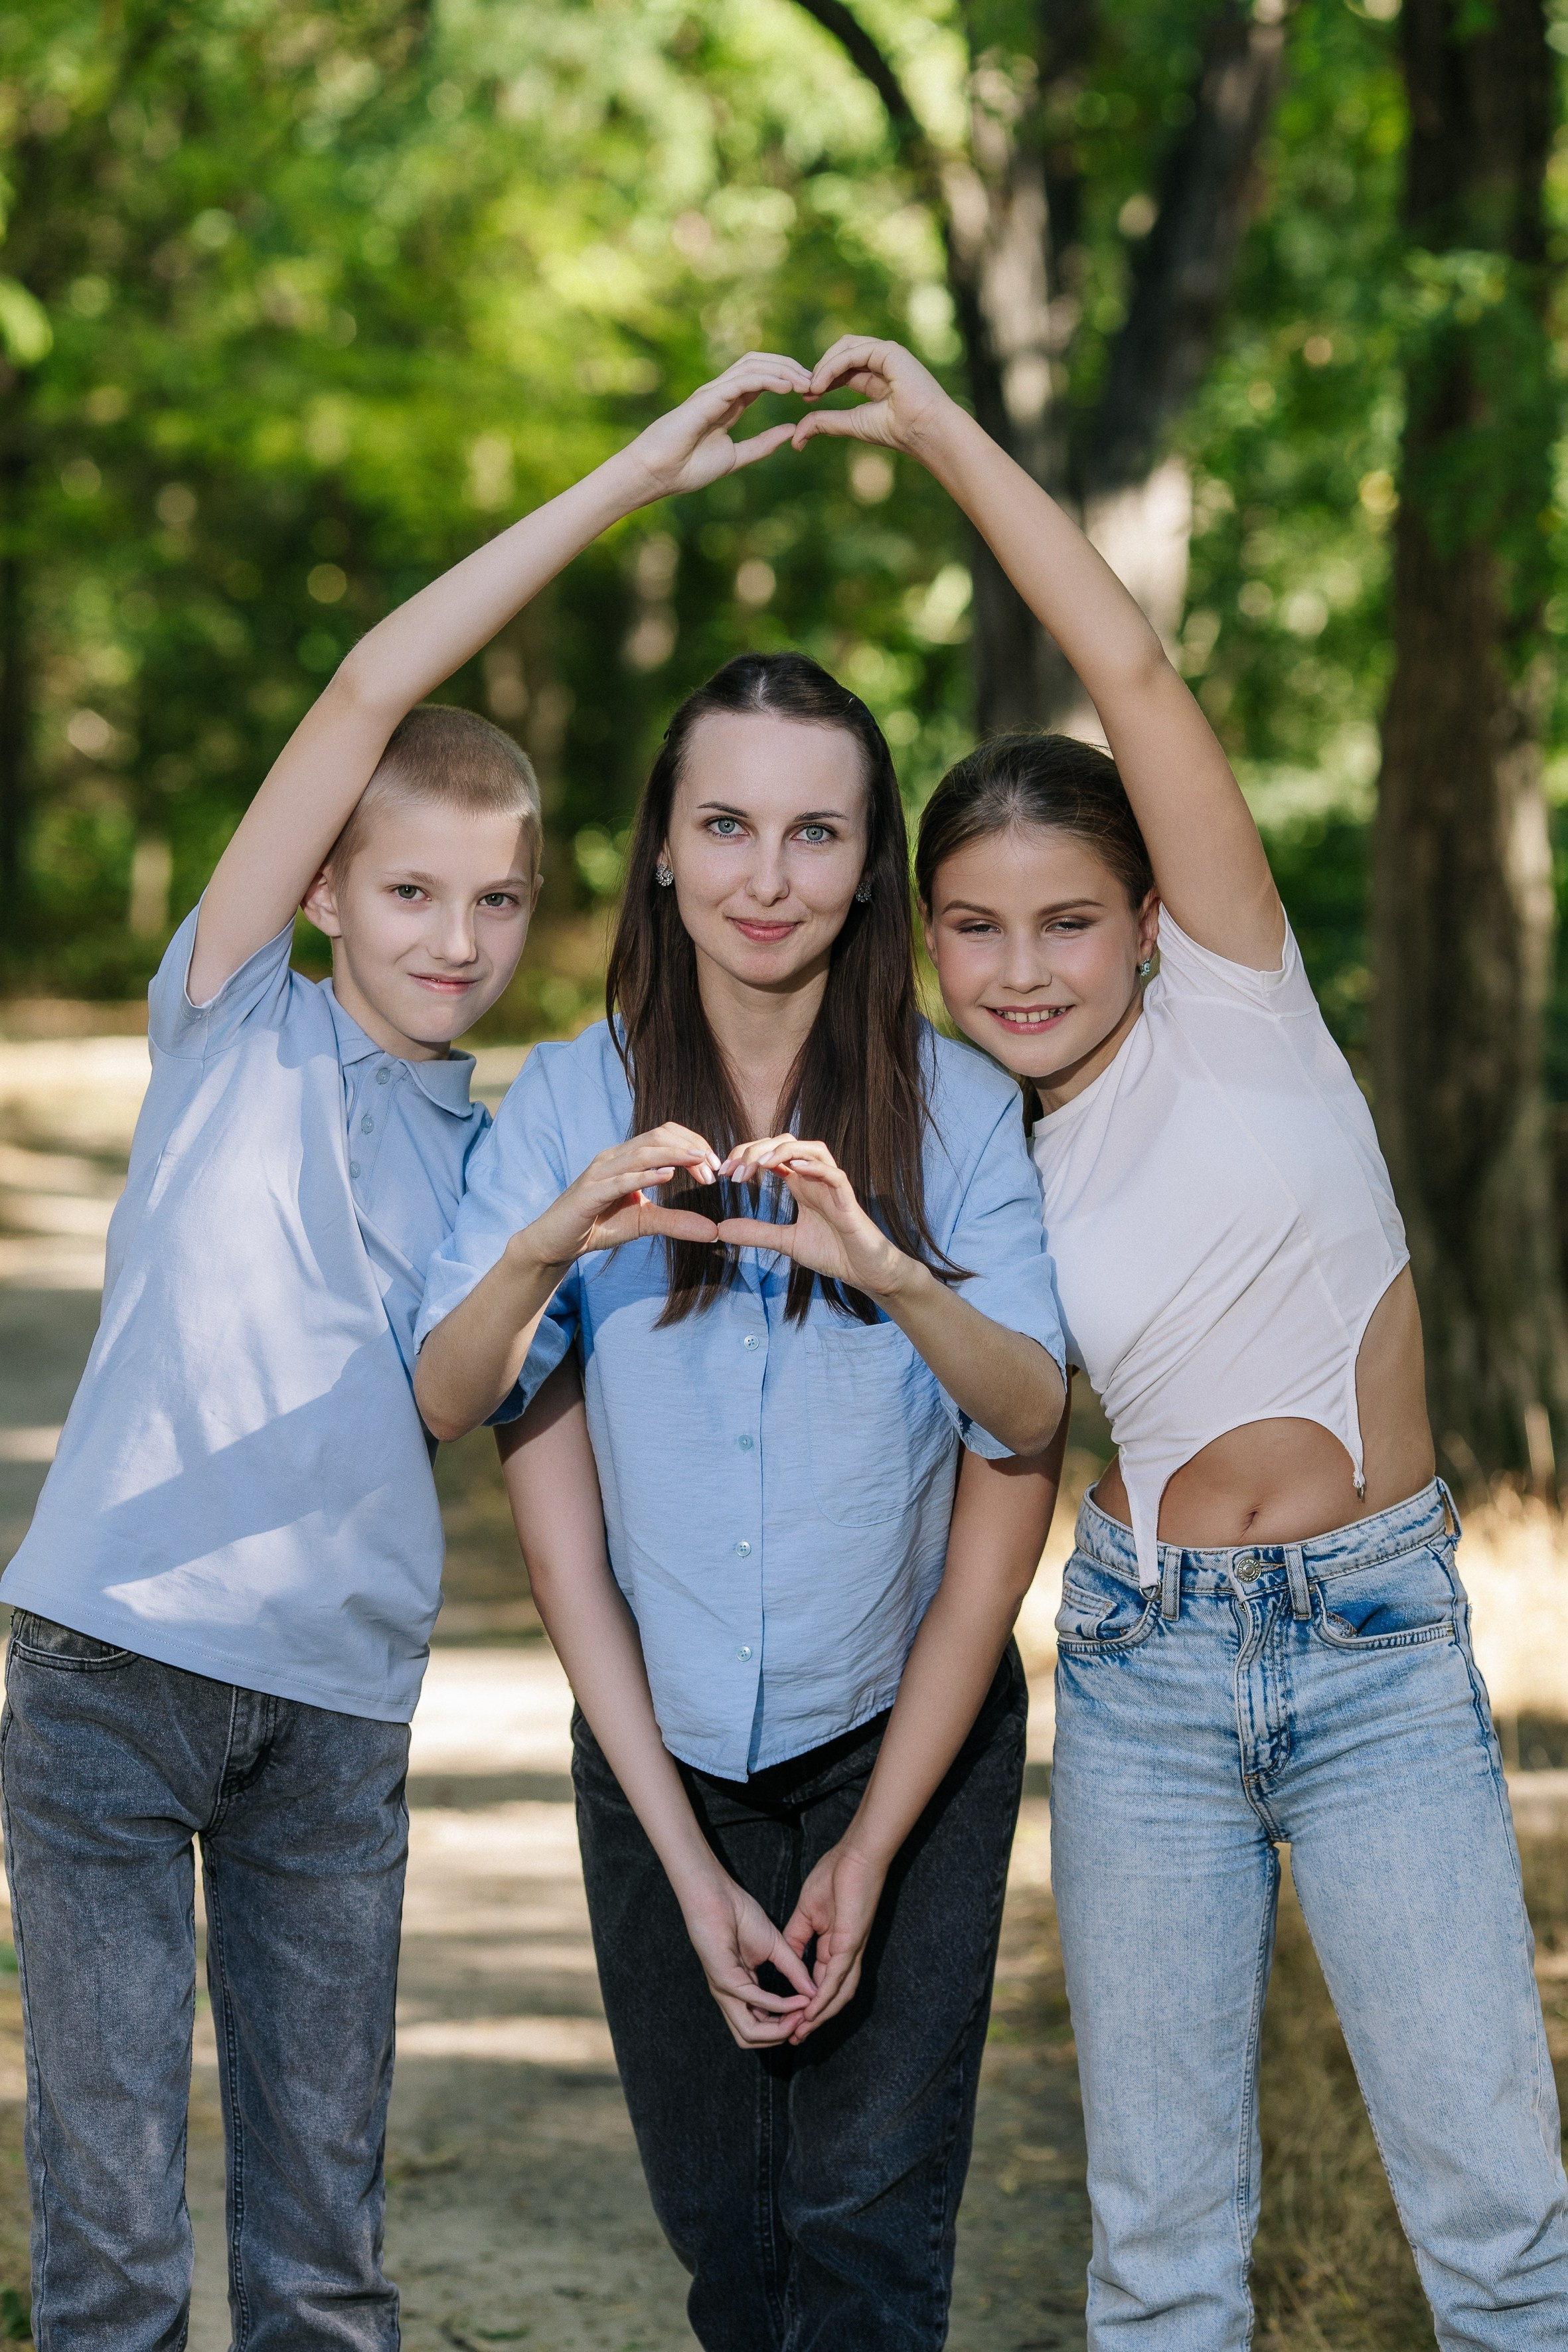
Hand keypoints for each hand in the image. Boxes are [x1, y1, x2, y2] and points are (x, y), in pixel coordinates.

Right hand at [514, 1125, 721, 1273]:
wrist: (557, 1242)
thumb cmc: (600, 1226)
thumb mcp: (645, 1222)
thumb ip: (677, 1222)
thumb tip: (713, 1230)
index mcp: (627, 1157)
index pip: (665, 1135)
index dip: (694, 1144)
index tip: (715, 1167)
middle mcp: (614, 1157)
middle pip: (658, 1136)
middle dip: (690, 1147)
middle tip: (713, 1169)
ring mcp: (600, 1172)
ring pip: (642, 1152)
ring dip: (674, 1156)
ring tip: (700, 1163)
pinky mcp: (590, 1192)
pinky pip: (621, 1179)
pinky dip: (645, 1176)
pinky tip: (667, 1176)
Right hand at [622, 352, 811, 501]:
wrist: (658, 474)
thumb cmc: (688, 468)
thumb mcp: (735, 457)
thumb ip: (762, 445)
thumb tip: (791, 432)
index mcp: (729, 404)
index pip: (763, 379)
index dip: (788, 380)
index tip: (811, 392)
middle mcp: (723, 392)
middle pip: (761, 364)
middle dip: (789, 367)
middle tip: (815, 382)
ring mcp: (714, 391)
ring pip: (754, 365)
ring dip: (783, 370)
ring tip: (805, 382)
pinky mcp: (709, 397)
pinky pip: (744, 380)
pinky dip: (768, 379)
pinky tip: (787, 387)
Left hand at [680, 1870, 817, 2049]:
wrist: (718, 1895)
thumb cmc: (740, 1916)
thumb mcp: (776, 1947)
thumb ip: (793, 1971)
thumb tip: (813, 1992)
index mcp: (741, 1990)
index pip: (759, 2025)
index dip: (784, 2026)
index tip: (809, 2013)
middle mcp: (730, 1996)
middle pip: (752, 2038)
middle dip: (782, 2035)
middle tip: (805, 2020)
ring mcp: (725, 1991)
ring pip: (748, 2032)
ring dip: (779, 2029)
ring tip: (801, 2014)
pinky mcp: (724, 1980)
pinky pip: (753, 2001)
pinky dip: (777, 2005)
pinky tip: (795, 1999)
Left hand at [713, 1136, 908, 1297]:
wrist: (864, 1271)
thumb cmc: (833, 1252)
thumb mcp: (786, 1242)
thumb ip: (756, 1232)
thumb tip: (720, 1229)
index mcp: (800, 1184)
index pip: (771, 1154)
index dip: (746, 1156)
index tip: (724, 1173)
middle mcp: (815, 1178)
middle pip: (785, 1144)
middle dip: (756, 1150)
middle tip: (733, 1172)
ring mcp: (832, 1185)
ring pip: (811, 1149)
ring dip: (783, 1151)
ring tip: (759, 1165)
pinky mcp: (848, 1199)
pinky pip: (834, 1174)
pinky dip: (816, 1167)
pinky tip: (795, 1170)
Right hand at [780, 1840, 887, 2042]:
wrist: (856, 1855)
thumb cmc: (835, 1876)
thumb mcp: (807, 1912)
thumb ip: (798, 1937)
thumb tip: (787, 1957)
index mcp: (835, 1948)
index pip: (821, 1984)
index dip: (806, 2004)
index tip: (788, 2019)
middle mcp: (846, 1956)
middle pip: (832, 1997)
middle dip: (813, 2020)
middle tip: (794, 2038)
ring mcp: (851, 1950)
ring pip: (838, 1994)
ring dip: (819, 2016)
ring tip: (801, 2032)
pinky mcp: (851, 1943)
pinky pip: (838, 1977)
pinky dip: (825, 1997)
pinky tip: (812, 2010)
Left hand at [792, 335, 955, 461]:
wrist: (924, 431)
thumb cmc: (896, 430)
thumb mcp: (852, 424)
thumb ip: (826, 423)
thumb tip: (797, 437)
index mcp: (876, 377)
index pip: (843, 368)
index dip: (822, 378)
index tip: (807, 396)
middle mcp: (881, 361)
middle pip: (841, 352)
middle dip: (820, 368)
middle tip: (806, 389)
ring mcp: (886, 353)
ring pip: (845, 347)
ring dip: (824, 366)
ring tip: (812, 387)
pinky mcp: (889, 351)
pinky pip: (853, 352)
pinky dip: (833, 366)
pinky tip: (821, 384)